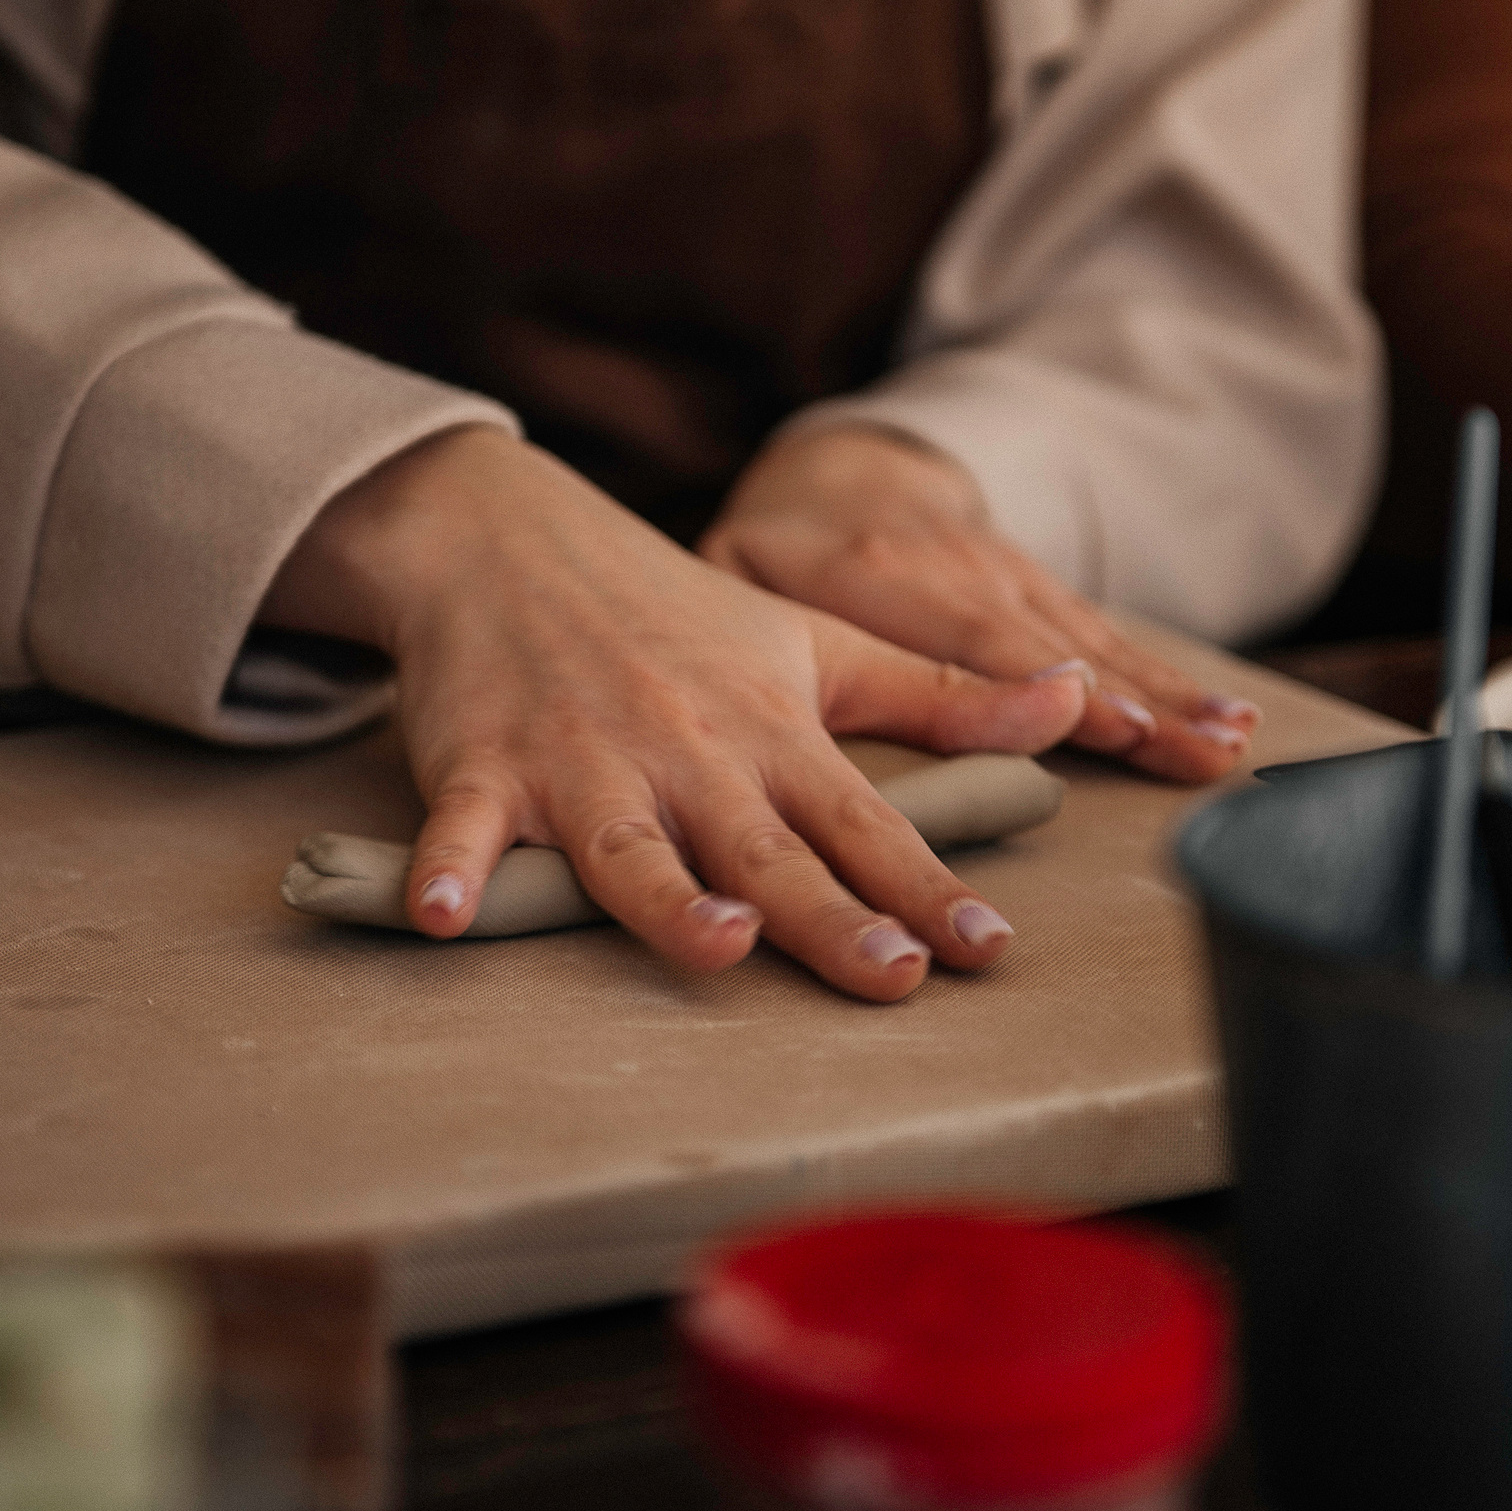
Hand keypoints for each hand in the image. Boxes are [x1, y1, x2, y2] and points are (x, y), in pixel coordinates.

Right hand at [260, 426, 1088, 1000]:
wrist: (510, 537)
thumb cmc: (675, 613)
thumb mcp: (816, 643)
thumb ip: (940, 695)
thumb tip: (1069, 704)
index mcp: (769, 730)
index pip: (863, 819)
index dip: (928, 885)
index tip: (990, 947)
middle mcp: (686, 752)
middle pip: (764, 848)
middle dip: (827, 913)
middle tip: (891, 972)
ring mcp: (582, 760)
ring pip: (629, 846)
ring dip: (668, 896)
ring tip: (716, 944)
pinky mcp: (484, 767)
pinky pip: (465, 827)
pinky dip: (448, 870)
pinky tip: (442, 918)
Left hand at [698, 427, 1257, 781]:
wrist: (853, 469)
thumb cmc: (778, 549)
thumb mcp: (733, 573)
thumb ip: (737, 623)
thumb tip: (747, 693)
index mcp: (876, 571)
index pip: (960, 632)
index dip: (1029, 678)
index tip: (1095, 713)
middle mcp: (961, 568)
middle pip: (1050, 644)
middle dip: (1128, 700)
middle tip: (1189, 749)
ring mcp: (1015, 577)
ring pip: (1100, 640)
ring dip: (1171, 693)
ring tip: (1229, 741)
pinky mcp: (1051, 593)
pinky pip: (1117, 638)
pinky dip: (1177, 679)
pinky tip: (1231, 720)